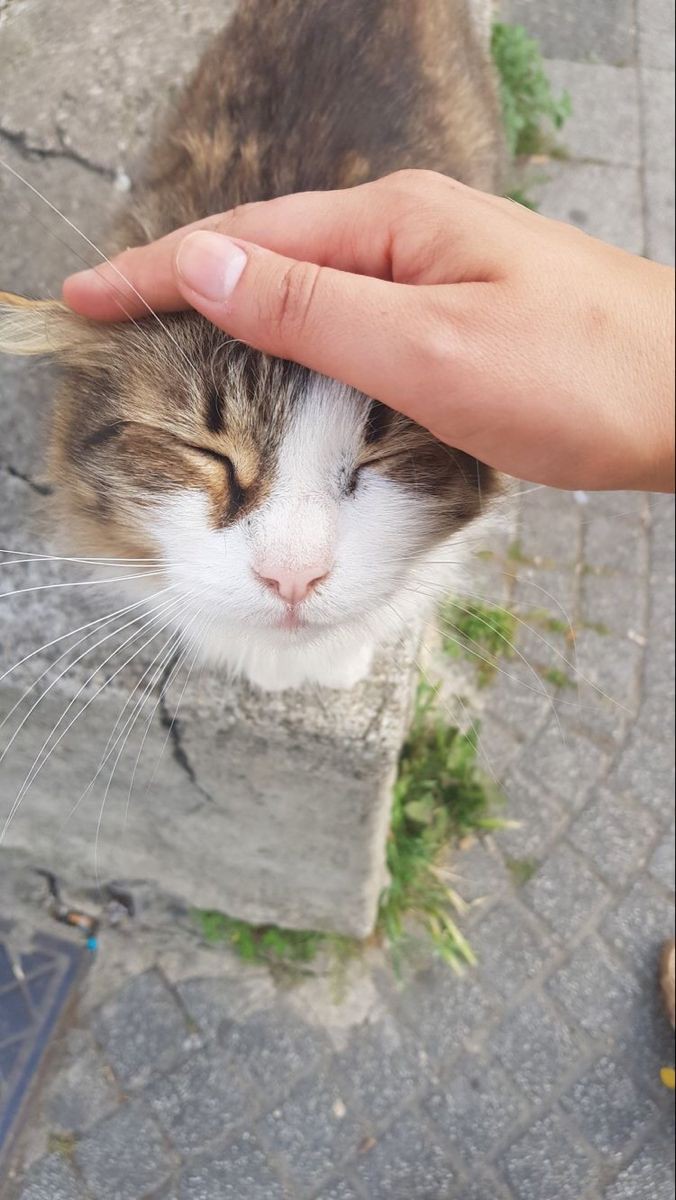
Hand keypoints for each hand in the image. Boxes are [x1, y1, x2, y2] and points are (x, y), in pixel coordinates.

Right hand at [64, 170, 674, 492]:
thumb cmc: (580, 376)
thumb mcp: (430, 346)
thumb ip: (313, 309)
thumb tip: (202, 265)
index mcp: (394, 226)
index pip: (244, 242)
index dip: (156, 273)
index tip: (84, 298)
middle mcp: (411, 236)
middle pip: (272, 255)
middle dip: (187, 288)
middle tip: (114, 324)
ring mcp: (438, 276)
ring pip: (313, 292)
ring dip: (240, 318)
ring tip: (174, 348)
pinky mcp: (458, 319)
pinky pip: (354, 323)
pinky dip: (300, 346)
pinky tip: (282, 370)